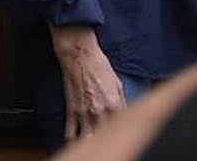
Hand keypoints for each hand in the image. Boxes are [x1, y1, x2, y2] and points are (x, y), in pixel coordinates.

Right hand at [49, 24, 125, 141]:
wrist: (81, 56)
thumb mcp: (117, 82)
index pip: (120, 125)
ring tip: (91, 141)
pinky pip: (71, 130)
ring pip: (87, 136)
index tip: (120, 132)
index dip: (120, 129)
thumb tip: (125, 111)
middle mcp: (99, 110)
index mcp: (113, 103)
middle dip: (105, 136)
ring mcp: (84, 111)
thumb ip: (121, 100)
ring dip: (89, 140)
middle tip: (107, 138)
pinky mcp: (71, 109)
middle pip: (104, 133)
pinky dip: (73, 136)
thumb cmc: (100, 65)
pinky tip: (74, 139)